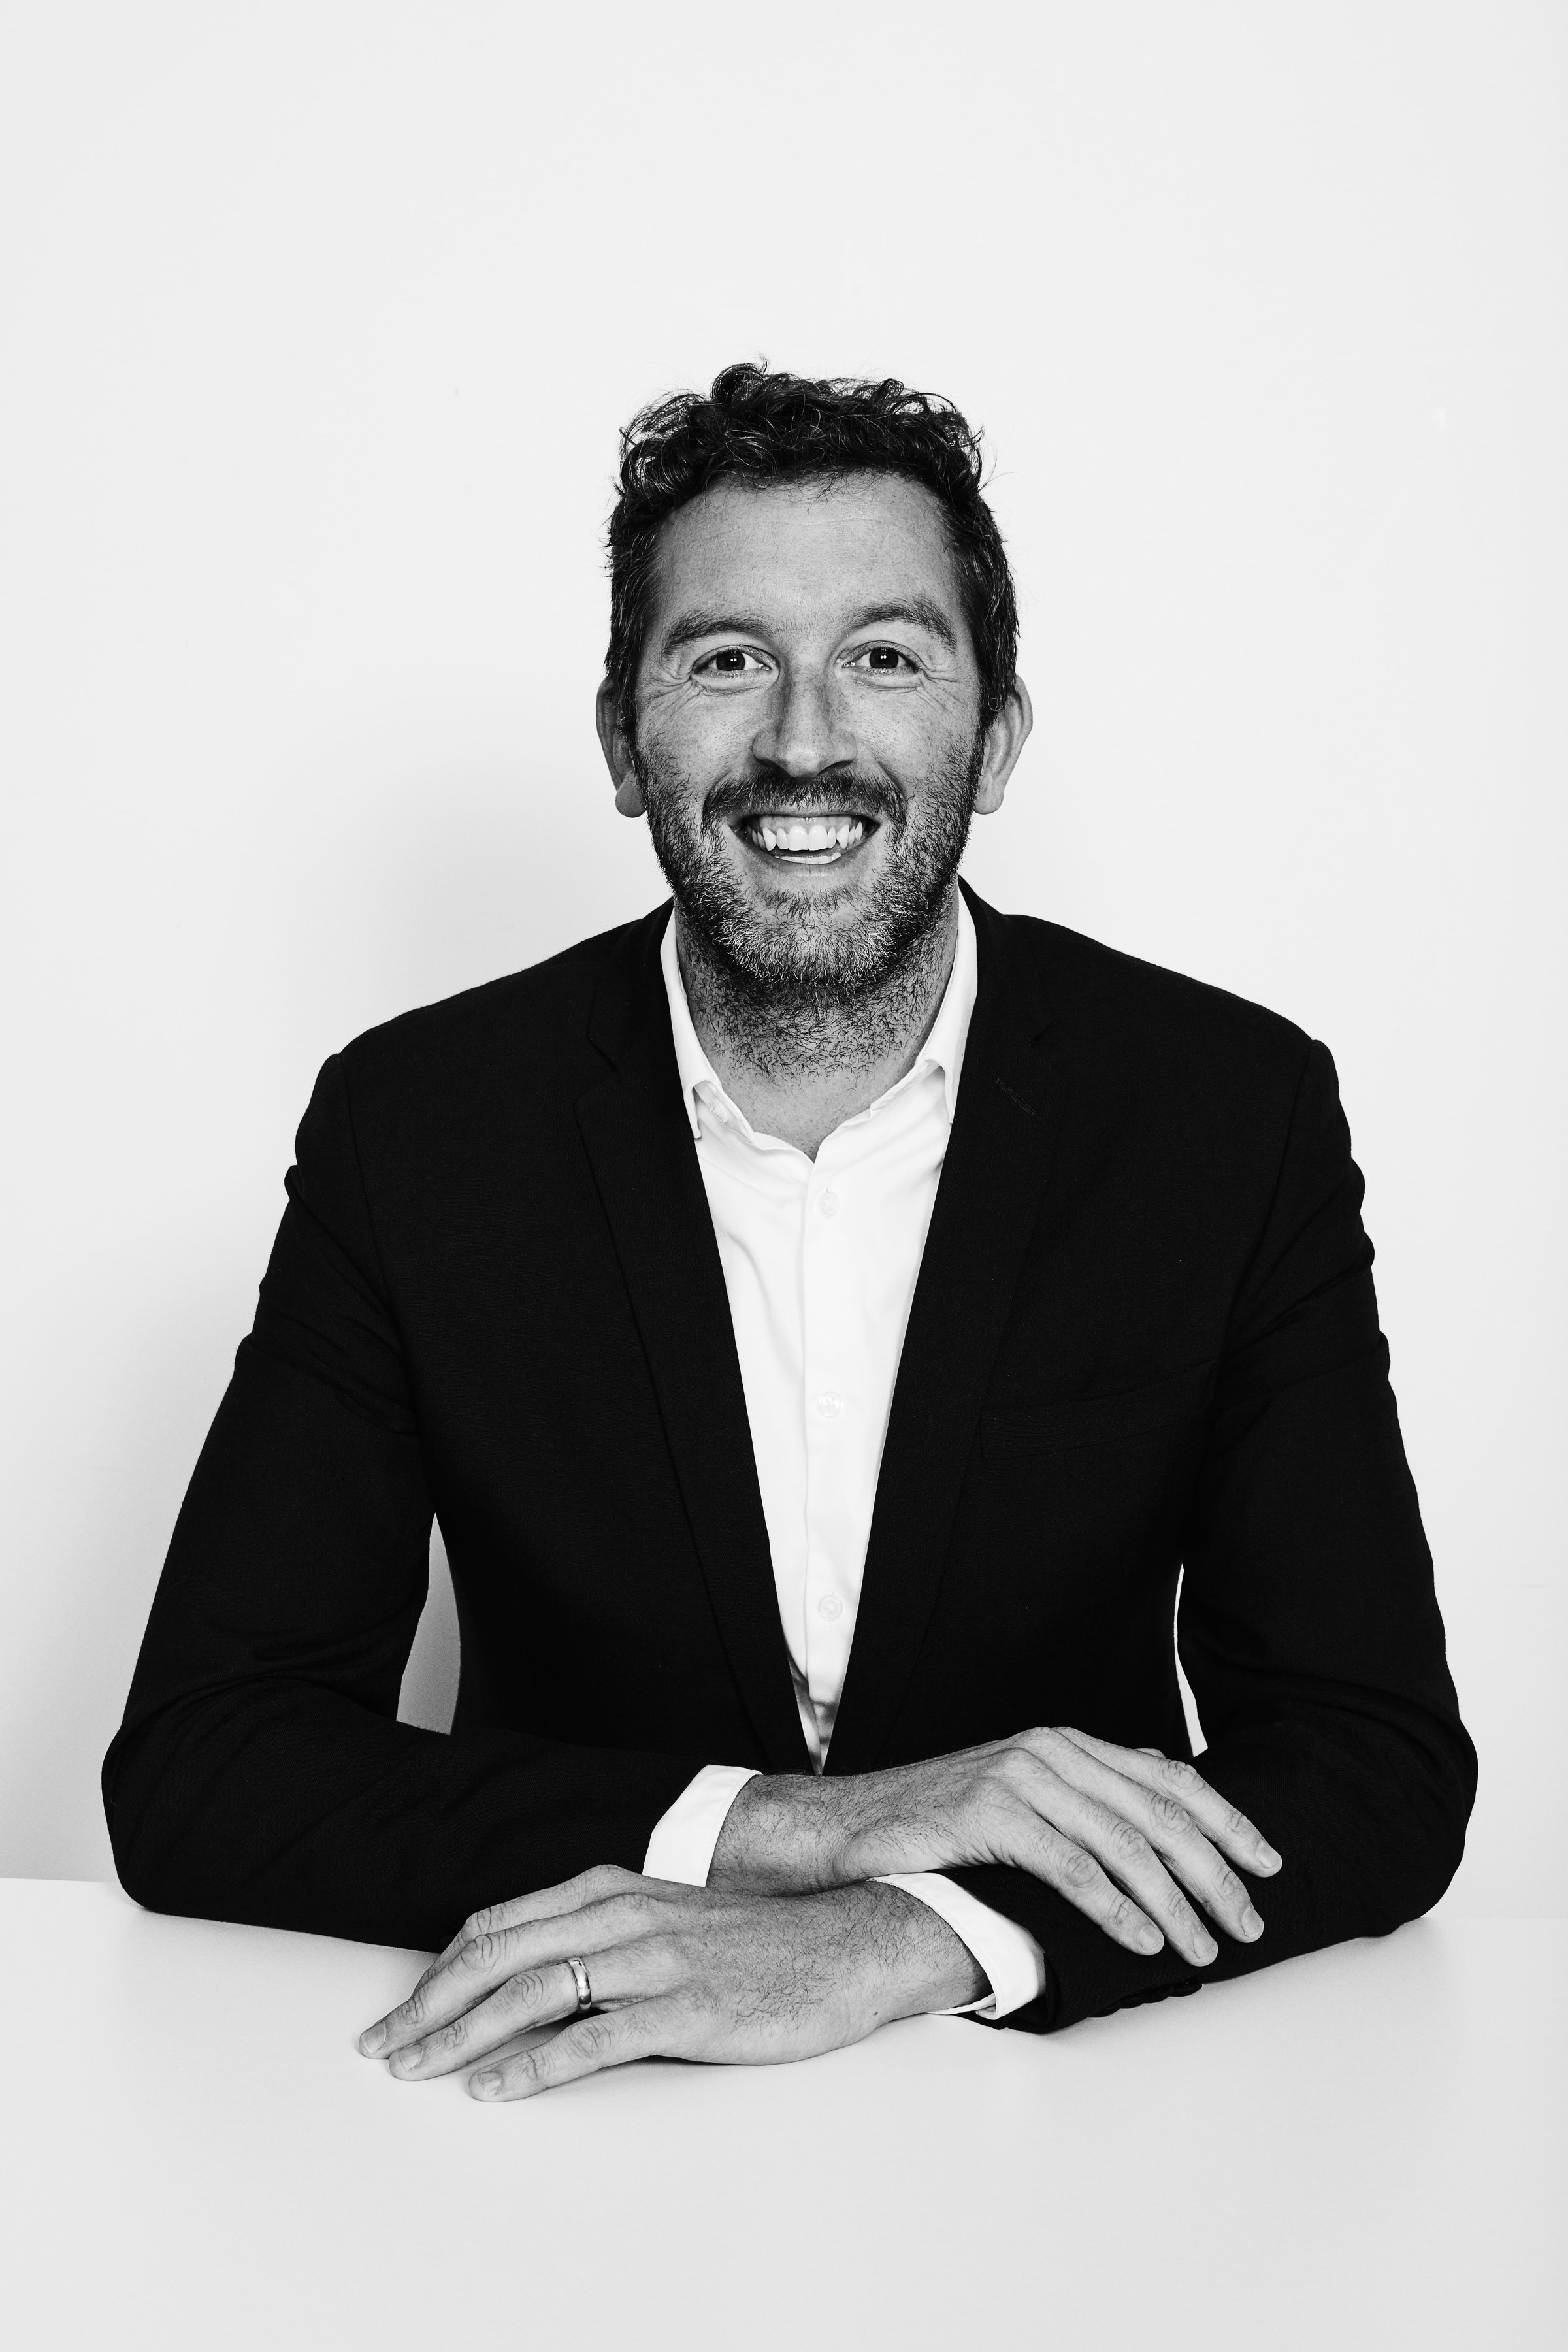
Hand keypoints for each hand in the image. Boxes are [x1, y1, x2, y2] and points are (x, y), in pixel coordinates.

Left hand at [356, 1865, 984, 2101]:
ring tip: (420, 2068)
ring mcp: (656, 1959)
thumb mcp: (669, 1922)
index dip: (442, 1968)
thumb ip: (604, 1938)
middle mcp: (626, 1914)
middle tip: (384, 2048)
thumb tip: (534, 1979)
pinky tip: (496, 2086)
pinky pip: (592, 2036)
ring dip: (464, 2033)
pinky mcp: (687, 2009)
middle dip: (431, 2003)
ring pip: (533, 1990)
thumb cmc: (758, 1943)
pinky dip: (533, 2063)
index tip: (402, 2010)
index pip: (501, 1924)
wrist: (850, 1945)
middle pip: (501, 1954)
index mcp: (614, 1889)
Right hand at [710, 1728, 1282, 1971]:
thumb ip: (1086, 1798)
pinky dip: (1115, 1906)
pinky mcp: (991, 1813)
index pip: (1168, 1779)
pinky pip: (1070, 1865)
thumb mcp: (1024, 1799)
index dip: (1227, 1820)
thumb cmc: (940, 1825)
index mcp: (1067, 1745)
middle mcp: (1051, 1751)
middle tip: (1249, 1923)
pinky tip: (1143, 1939)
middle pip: (1158, 1812)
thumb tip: (1158, 1805)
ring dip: (1175, 1901)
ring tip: (1204, 1947)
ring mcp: (1020, 1777)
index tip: (1269, 1864)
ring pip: (1123, 1842)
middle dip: (1215, 1871)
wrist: (851, 1828)